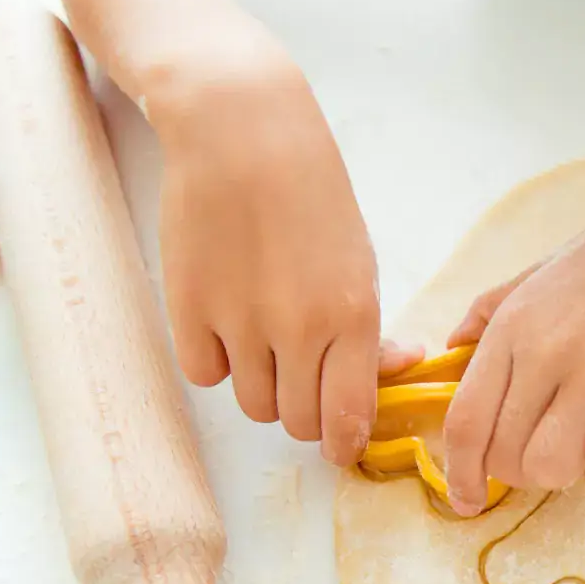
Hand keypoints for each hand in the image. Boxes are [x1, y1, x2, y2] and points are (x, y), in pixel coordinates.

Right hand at [143, 17, 419, 464]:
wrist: (241, 136)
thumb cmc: (312, 195)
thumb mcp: (360, 260)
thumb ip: (371, 328)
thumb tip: (396, 370)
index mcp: (352, 315)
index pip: (348, 418)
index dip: (344, 444)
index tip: (341, 447)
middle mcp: (298, 328)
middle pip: (298, 423)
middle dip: (306, 413)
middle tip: (303, 379)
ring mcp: (239, 324)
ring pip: (253, 406)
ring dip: (263, 386)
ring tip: (265, 339)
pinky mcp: (188, 312)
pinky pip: (205, 377)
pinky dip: (217, 363)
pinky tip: (227, 325)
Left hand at [441, 151, 584, 515]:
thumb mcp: (538, 273)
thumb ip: (490, 312)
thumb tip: (449, 349)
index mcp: (511, 327)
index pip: (464, 422)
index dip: (458, 474)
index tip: (465, 501)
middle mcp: (547, 349)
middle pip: (505, 454)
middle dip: (519, 473)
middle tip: (548, 453)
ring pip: (552, 465)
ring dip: (565, 470)